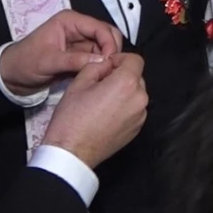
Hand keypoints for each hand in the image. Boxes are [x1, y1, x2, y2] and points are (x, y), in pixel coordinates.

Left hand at [0, 11, 123, 95]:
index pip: (100, 28)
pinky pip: (99, 57)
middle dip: (112, 50)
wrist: (11, 77)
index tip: (110, 61)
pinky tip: (102, 74)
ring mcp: (81, 41)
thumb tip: (102, 61)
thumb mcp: (48, 62)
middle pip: (107, 34)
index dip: (109, 43)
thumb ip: (75, 60)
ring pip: (106, 46)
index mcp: (70, 21)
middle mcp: (79, 28)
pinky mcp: (81, 54)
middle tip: (111, 68)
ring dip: (108, 58)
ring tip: (107, 73)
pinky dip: (102, 65)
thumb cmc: (25, 63)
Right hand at [43, 54, 147, 169]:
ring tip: (101, 101)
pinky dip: (125, 107)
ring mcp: (141, 115)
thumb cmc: (72, 119)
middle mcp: (140, 98)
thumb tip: (107, 64)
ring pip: (136, 94)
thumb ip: (96, 66)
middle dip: (121, 76)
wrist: (71, 152)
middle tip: (100, 85)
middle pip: (136, 77)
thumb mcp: (78, 84)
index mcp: (127, 83)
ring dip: (123, 92)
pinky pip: (135, 109)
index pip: (135, 59)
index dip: (120, 59)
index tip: (107, 66)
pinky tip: (106, 114)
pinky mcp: (138, 128)